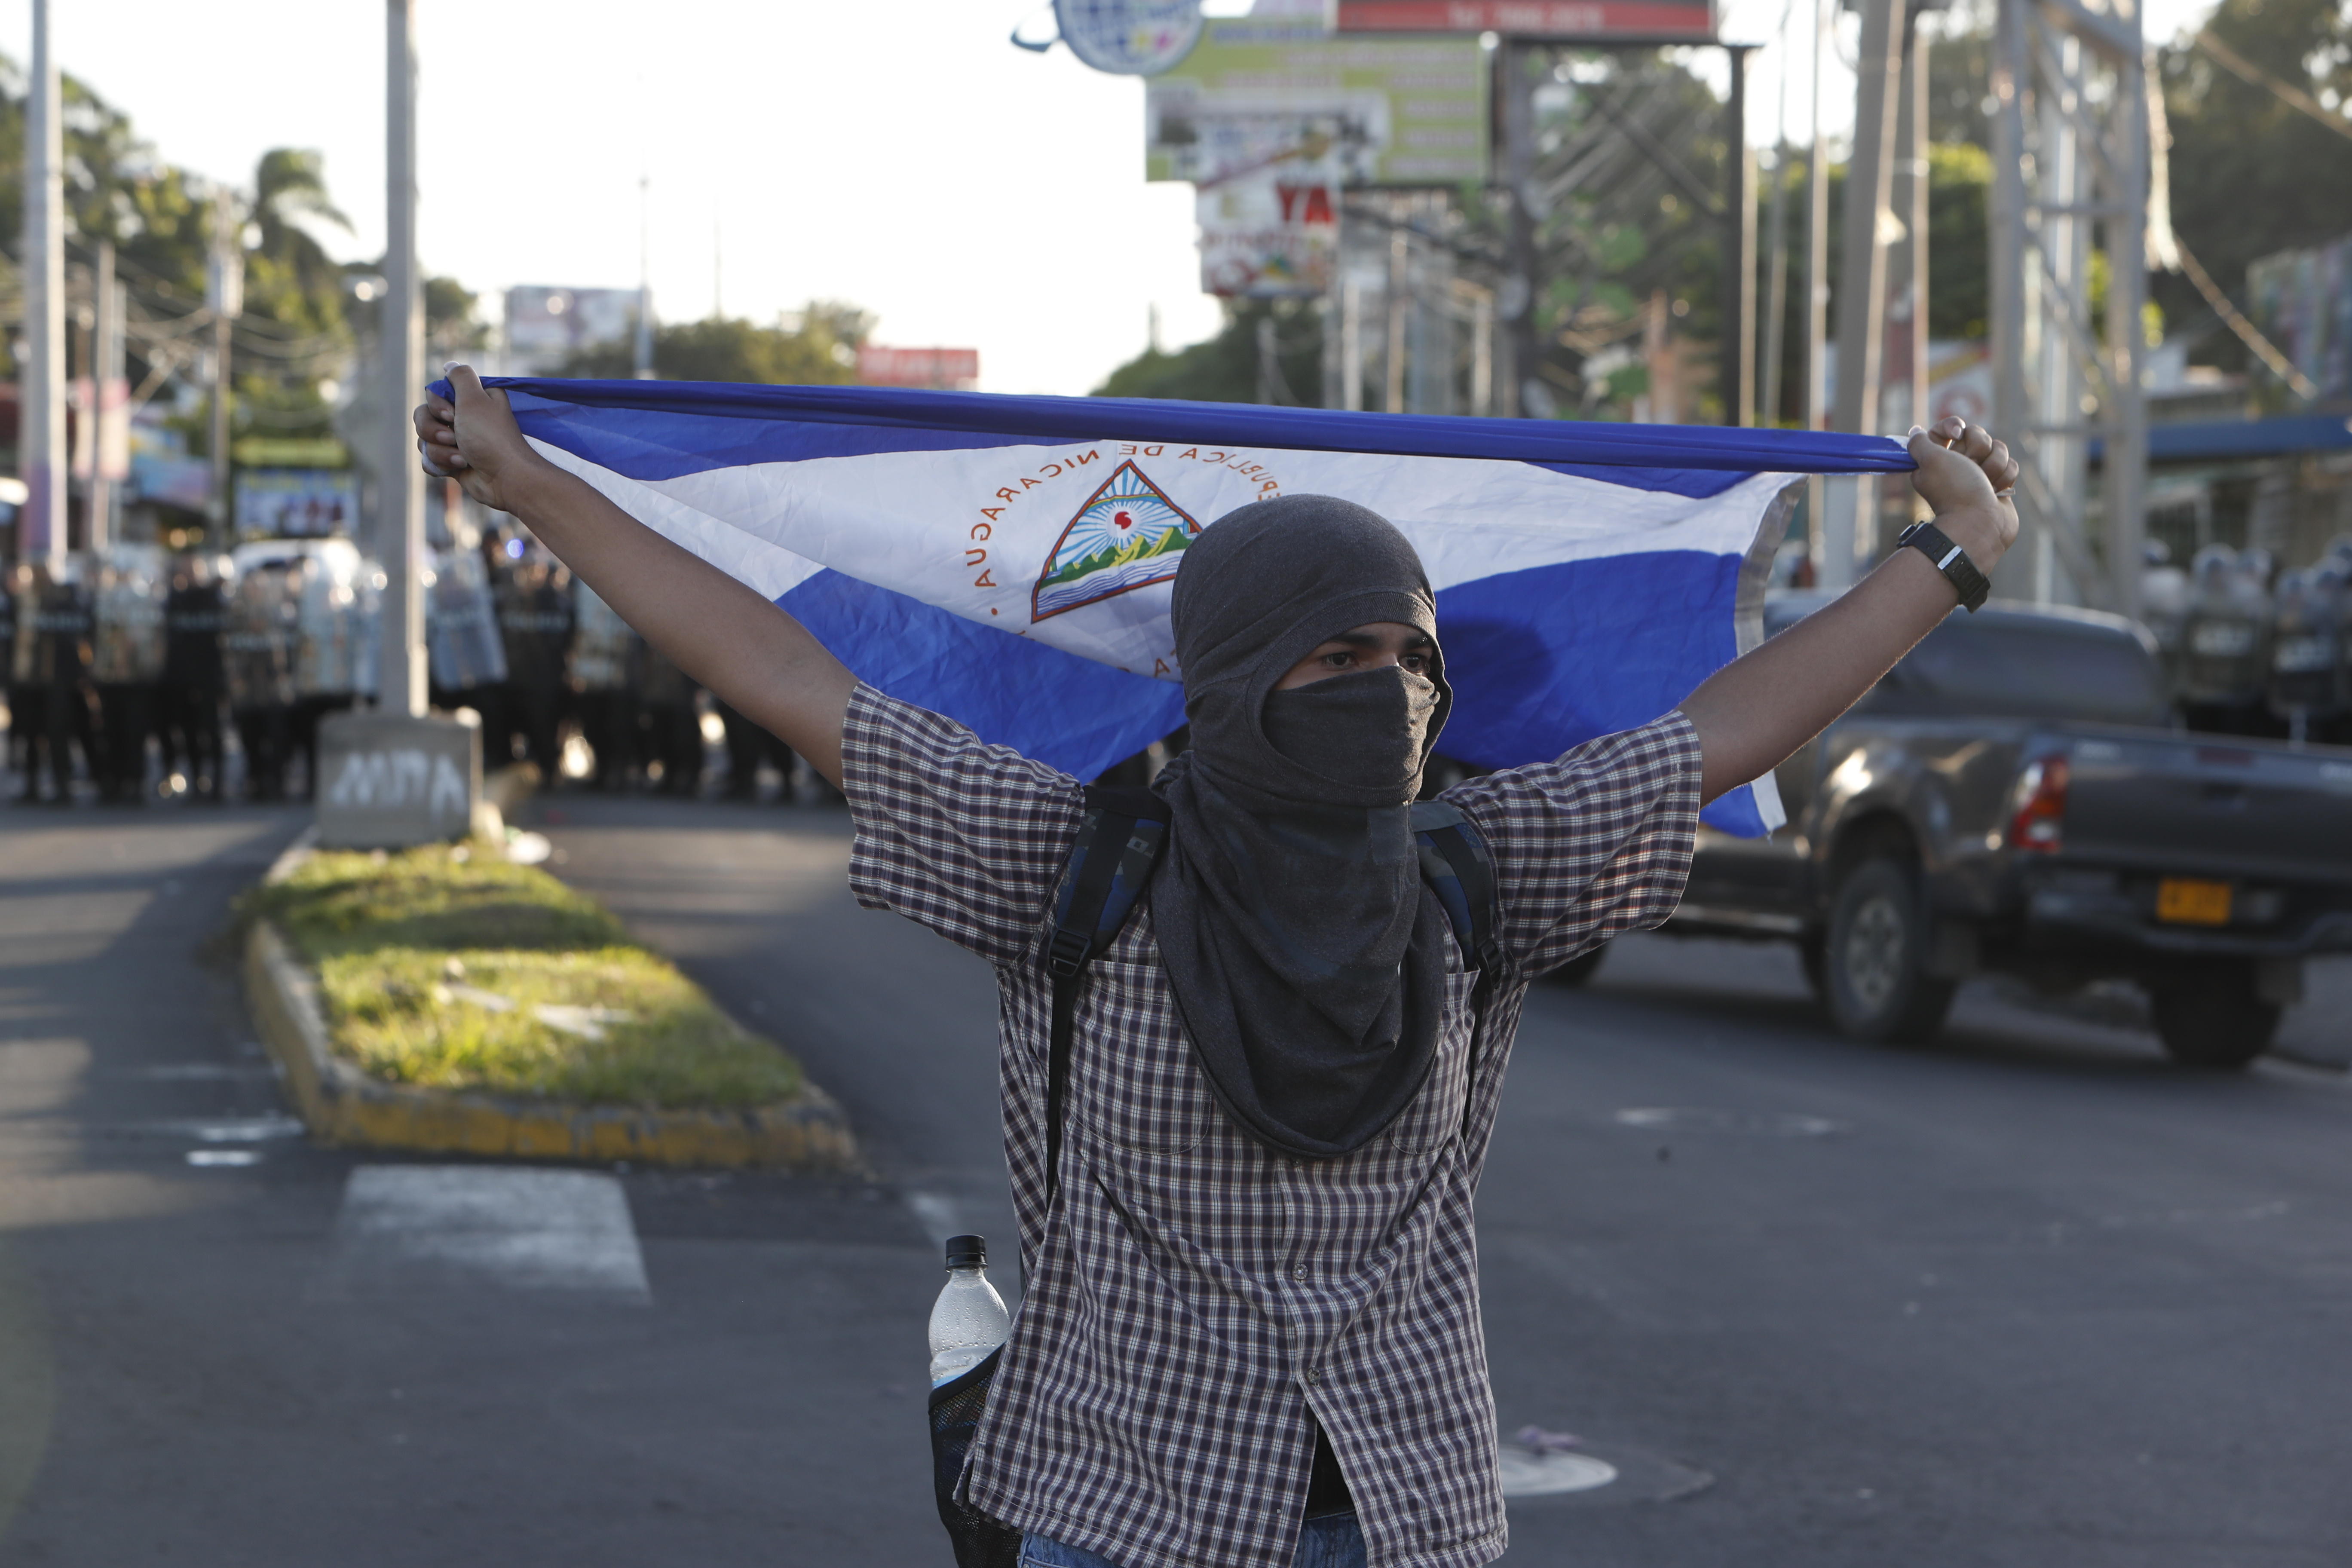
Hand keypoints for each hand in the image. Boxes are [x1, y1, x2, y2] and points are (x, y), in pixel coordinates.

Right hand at [411, 364, 541, 512]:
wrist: (504, 479)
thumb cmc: (490, 437)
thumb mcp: (476, 398)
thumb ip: (460, 377)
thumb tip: (449, 365)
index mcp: (471, 400)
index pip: (434, 394)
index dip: (437, 406)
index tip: (453, 414)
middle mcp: (463, 418)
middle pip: (424, 416)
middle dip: (434, 430)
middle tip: (455, 438)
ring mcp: (457, 440)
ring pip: (424, 440)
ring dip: (440, 451)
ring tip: (463, 458)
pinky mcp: (453, 461)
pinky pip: (429, 459)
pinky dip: (440, 464)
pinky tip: (458, 467)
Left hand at [1906, 416, 2018, 568]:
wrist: (1980, 523)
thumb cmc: (1956, 490)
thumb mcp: (1930, 460)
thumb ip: (1919, 443)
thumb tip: (1915, 432)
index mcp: (1937, 458)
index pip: (1950, 427)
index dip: (1954, 425)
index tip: (1956, 434)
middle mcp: (1958, 464)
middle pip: (1978, 434)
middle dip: (1978, 449)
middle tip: (1971, 467)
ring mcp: (1980, 473)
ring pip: (1998, 448)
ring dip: (1993, 465)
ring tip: (1984, 484)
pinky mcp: (1998, 483)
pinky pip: (2010, 465)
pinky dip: (2005, 477)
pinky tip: (1995, 491)